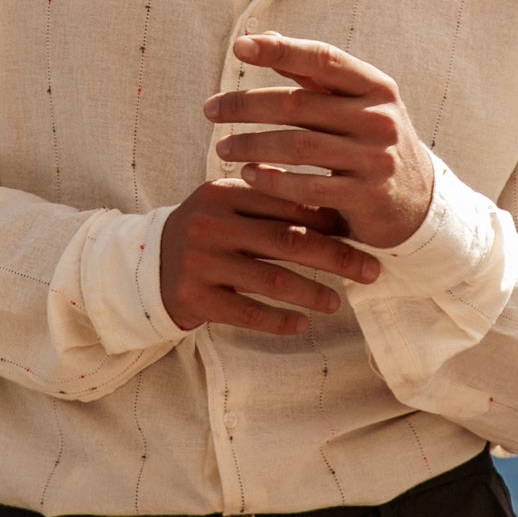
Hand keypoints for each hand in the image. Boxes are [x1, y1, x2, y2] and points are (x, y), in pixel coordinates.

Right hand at [158, 178, 382, 337]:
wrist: (146, 266)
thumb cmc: (208, 233)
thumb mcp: (230, 207)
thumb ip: (272, 203)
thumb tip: (341, 211)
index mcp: (222, 192)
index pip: (285, 202)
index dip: (329, 219)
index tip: (362, 232)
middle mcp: (209, 223)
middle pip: (286, 240)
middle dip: (336, 257)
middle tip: (371, 270)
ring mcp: (200, 262)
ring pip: (271, 280)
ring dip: (312, 292)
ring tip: (337, 302)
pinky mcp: (193, 298)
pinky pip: (247, 313)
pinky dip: (280, 321)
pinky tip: (303, 324)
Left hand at [204, 33, 435, 249]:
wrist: (417, 203)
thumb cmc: (371, 143)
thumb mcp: (354, 104)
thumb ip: (314, 74)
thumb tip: (266, 36)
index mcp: (375, 86)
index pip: (323, 58)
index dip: (280, 50)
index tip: (238, 47)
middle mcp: (379, 118)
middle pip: (299, 104)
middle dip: (247, 105)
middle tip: (210, 110)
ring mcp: (376, 158)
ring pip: (299, 145)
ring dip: (252, 144)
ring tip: (221, 147)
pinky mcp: (368, 196)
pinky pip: (309, 186)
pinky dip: (273, 180)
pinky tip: (247, 175)